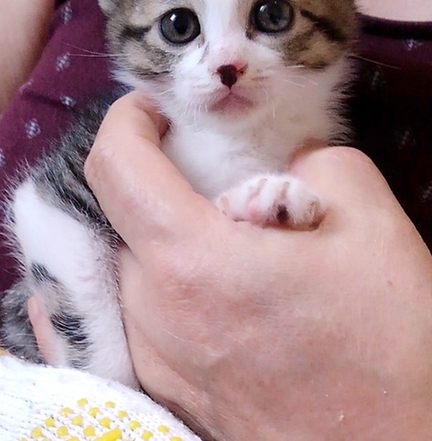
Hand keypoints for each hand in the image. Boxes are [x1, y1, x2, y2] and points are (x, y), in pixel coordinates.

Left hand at [84, 91, 431, 440]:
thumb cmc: (391, 339)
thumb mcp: (367, 218)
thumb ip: (313, 161)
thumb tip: (286, 161)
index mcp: (192, 263)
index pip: (116, 168)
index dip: (127, 121)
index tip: (155, 110)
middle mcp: (154, 318)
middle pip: (122, 220)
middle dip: (158, 183)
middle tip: (210, 175)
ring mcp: (157, 365)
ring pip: (133, 270)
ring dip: (165, 237)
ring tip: (228, 238)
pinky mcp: (171, 397)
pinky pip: (143, 319)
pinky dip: (164, 285)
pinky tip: (213, 288)